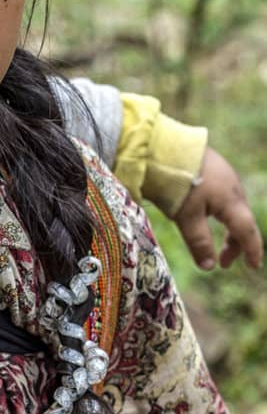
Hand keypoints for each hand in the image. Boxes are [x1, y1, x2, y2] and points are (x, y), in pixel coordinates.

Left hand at [174, 146, 262, 270]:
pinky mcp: (212, 166)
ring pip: (233, 207)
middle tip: (222, 262)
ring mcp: (224, 174)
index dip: (251, 250)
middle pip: (241, 220)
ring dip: (227, 227)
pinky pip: (224, 194)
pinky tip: (206, 212)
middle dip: (235, 244)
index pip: (247, 231)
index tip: (252, 267)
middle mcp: (233, 187)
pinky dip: (221, 211)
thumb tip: (209, 267)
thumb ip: (199, 242)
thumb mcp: (186, 217)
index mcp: (231, 201)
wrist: (162, 146)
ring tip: (213, 239)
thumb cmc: (177, 184)